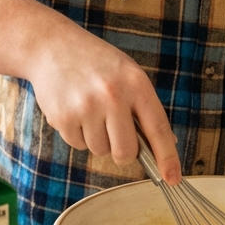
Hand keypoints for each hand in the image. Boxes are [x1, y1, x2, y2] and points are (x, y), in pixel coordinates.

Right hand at [27, 17, 180, 182]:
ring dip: (98, 139)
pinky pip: (78, 145)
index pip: (157, 128)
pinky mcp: (63, 117)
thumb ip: (145, 107)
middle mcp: (112, 96)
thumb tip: (167, 143)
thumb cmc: (96, 62)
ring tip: (91, 110)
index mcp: (135, 83)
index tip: (172, 178)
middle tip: (115, 133)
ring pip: (100, 150)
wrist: (52, 46)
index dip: (167, 157)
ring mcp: (86, 107)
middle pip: (126, 151)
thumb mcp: (128, 74)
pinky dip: (79, 135)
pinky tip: (75, 110)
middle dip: (123, 152)